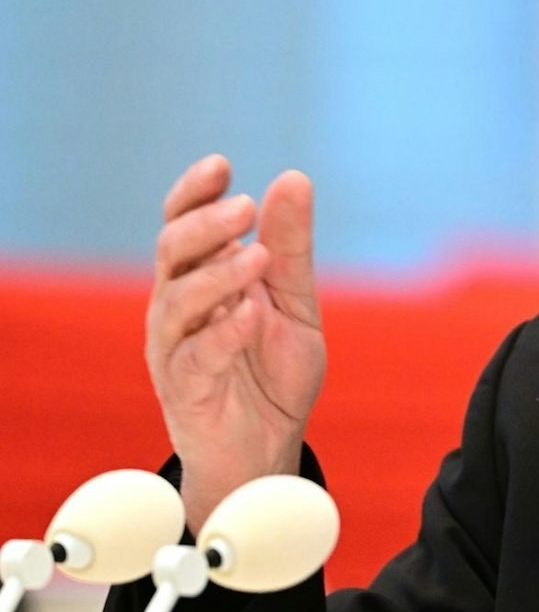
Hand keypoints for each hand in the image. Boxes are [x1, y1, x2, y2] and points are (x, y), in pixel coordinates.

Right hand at [146, 156, 326, 532]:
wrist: (270, 447)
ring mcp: (175, 349)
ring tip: (256, 255)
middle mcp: (177, 307)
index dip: (194, 193)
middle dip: (205, 224)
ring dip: (217, 275)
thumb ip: (291, 247)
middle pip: (171, 252)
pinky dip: (223, 332)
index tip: (221, 164)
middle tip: (243, 207)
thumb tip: (293, 177)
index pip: (182, 223)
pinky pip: (195, 356)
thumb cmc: (272, 371)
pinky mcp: (186, 389)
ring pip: (177, 300)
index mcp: (199, 279)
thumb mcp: (294, 300)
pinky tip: (250, 314)